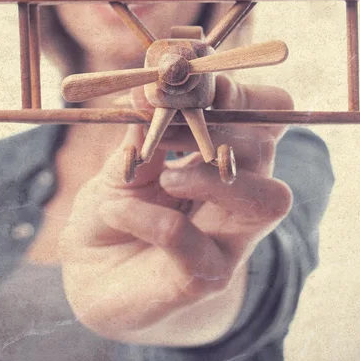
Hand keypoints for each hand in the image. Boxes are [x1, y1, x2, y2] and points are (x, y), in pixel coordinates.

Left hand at [59, 75, 293, 343]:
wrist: (92, 275)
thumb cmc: (116, 208)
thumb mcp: (124, 161)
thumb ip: (140, 131)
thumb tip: (147, 92)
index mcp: (226, 159)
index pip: (267, 117)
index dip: (246, 95)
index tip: (201, 83)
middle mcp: (241, 197)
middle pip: (267, 148)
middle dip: (218, 127)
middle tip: (165, 125)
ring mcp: (230, 240)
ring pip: (267, 200)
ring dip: (209, 176)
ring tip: (163, 177)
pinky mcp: (205, 277)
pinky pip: (188, 239)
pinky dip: (146, 215)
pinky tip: (115, 209)